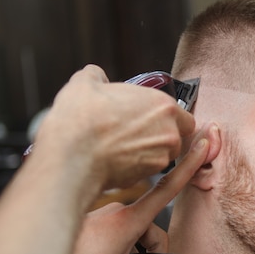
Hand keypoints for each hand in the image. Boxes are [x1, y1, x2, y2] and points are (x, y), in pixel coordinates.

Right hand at [35, 64, 195, 190]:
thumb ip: (97, 76)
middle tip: (134, 132)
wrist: (71, 157)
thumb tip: (95, 76)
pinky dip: (136, 166)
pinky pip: (147, 171)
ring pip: (162, 155)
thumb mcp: (84, 84)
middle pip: (175, 137)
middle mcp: (169, 133)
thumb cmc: (81, 121)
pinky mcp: (147, 177)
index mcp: (163, 106)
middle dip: (159, 136)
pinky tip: (115, 159)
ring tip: (121, 146)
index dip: (168, 117)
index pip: (183, 115)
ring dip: (148, 152)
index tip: (151, 118)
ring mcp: (160, 157)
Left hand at [64, 125, 218, 253]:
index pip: (168, 189)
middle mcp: (118, 211)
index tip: (203, 144)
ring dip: (134, 253)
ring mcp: (105, 215)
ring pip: (137, 233)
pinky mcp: (95, 221)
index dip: (189, 166)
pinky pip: (121, 233)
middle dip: (150, 253)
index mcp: (128, 220)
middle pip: (153, 230)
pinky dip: (120, 249)